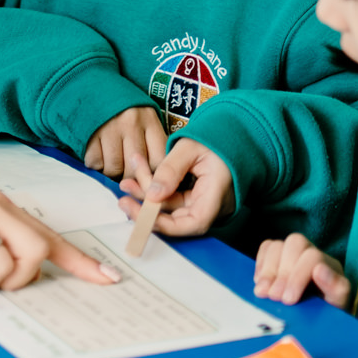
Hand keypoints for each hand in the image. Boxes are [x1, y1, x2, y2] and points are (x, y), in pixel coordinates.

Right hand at [83, 105, 165, 183]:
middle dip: (130, 176)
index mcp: (149, 118)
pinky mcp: (89, 132)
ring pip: (114, 169)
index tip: (147, 174)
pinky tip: (98, 154)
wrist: (90, 83)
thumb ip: (152, 140)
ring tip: (110, 162)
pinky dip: (95, 164)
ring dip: (111, 172)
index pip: (159, 159)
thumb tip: (155, 174)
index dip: (153, 173)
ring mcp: (109, 127)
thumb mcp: (143, 116)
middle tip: (126, 172)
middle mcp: (131, 122)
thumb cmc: (122, 106)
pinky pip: (94, 162)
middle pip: (135, 168)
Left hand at [115, 137, 234, 237]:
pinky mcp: (194, 196)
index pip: (193, 223)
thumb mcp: (191, 147)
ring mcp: (203, 202)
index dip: (166, 225)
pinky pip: (173, 198)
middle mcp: (212, 205)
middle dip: (147, 207)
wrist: (233, 132)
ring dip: (147, 194)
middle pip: (176, 217)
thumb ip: (171, 169)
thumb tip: (152, 195)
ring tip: (127, 180)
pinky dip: (156, 188)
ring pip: (171, 206)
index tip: (141, 214)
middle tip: (124, 196)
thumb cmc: (218, 138)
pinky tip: (139, 175)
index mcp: (218, 195)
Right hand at [253, 232, 349, 306]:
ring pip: (277, 245)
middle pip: (294, 243)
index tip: (288, 299)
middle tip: (274, 296)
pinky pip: (266, 248)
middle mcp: (310, 252)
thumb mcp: (338, 305)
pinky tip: (259, 282)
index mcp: (329, 264)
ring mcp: (293, 253)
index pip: (313, 257)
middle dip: (282, 271)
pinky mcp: (278, 256)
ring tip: (263, 292)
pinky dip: (260, 263)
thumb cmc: (329, 311)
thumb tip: (320, 270)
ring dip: (267, 270)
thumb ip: (336, 289)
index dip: (297, 276)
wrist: (319, 316)